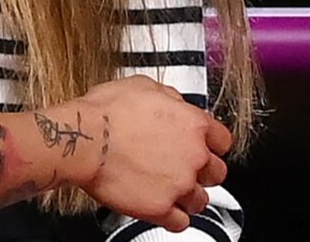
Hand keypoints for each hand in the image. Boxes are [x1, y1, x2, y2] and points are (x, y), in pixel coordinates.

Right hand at [76, 76, 231, 232]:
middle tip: (187, 170)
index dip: (212, 145)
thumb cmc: (107, 112)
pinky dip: (174, 219)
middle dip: (203, 173)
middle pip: (217, 173)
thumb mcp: (145, 86)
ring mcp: (179, 184)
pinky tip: (164, 210)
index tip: (205, 148)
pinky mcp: (160, 209)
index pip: (223, 141)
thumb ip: (171, 99)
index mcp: (194, 124)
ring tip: (172, 191)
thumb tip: (176, 104)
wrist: (85, 140)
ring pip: (201, 201)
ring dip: (189, 197)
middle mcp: (194, 156)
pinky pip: (180, 223)